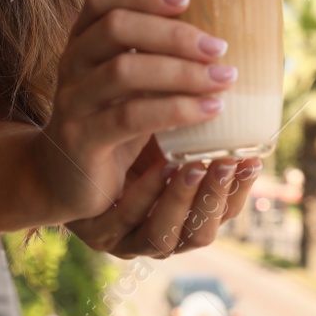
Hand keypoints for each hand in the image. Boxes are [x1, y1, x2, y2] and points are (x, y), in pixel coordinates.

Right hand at [29, 0, 231, 222]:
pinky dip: (175, 109)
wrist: (66, 182)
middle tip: (218, 48)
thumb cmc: (110, 123)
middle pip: (116, 28)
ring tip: (223, 79)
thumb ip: (152, 54)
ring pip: (124, 71)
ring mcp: (71, 100)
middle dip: (173, 34)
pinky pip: (130, 117)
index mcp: (82, 40)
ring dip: (181, 72)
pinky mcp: (81, 138)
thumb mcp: (127, 83)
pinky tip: (208, 110)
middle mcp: (71, 63)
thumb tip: (215, 35)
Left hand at [65, 136, 262, 258]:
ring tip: (191, 165)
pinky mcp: (100, 234)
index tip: (253, 159)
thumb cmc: (124, 138)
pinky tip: (155, 169)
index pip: (225, 213)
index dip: (241, 192)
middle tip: (226, 161)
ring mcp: (131, 240)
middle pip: (201, 233)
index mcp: (188, 214)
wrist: (63, 162)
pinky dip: (144, 198)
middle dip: (215, 197)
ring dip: (181, 200)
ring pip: (165, 237)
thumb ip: (195, 120)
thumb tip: (234, 75)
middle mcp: (165, 234)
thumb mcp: (164, 129)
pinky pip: (125, 225)